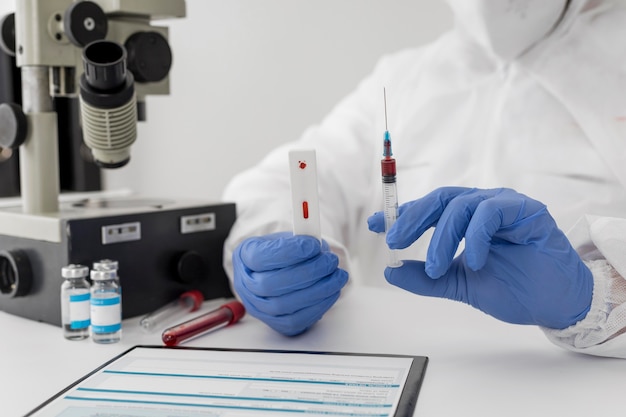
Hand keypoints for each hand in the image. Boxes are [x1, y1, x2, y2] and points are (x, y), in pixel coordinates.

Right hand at [232, 232, 347, 335]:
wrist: (278, 271)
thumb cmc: (283, 252)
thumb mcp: (288, 238)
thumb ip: (301, 239)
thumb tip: (319, 247)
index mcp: (244, 257)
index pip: (260, 258)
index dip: (289, 252)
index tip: (313, 245)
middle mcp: (245, 285)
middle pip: (271, 285)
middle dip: (308, 272)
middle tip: (330, 261)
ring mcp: (258, 308)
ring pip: (284, 305)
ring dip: (318, 290)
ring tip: (338, 275)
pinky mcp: (276, 323)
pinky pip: (296, 320)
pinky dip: (318, 306)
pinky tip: (332, 291)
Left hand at [367, 187, 592, 328]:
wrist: (553, 304)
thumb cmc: (512, 289)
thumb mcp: (459, 285)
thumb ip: (426, 278)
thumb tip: (391, 271)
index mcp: (465, 220)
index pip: (428, 208)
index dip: (401, 214)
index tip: (375, 225)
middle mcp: (481, 206)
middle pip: (440, 198)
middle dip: (413, 218)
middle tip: (394, 240)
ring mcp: (504, 204)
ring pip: (461, 204)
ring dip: (443, 236)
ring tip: (438, 267)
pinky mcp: (525, 210)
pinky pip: (491, 211)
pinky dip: (476, 236)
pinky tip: (473, 260)